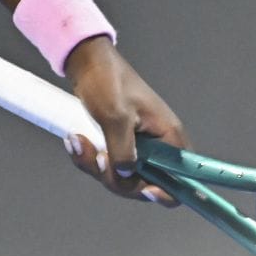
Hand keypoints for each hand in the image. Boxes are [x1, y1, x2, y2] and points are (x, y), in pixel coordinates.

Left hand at [60, 37, 185, 208]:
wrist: (87, 63)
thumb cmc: (107, 81)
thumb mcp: (115, 116)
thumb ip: (123, 150)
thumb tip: (126, 175)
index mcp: (168, 137)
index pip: (180, 179)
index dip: (166, 192)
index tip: (145, 190)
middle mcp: (158, 146)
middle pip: (144, 184)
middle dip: (115, 177)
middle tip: (96, 159)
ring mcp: (138, 146)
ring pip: (121, 176)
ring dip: (95, 166)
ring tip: (77, 141)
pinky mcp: (120, 144)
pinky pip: (107, 165)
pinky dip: (89, 157)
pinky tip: (75, 141)